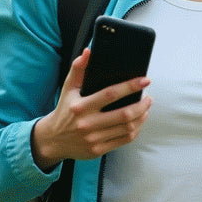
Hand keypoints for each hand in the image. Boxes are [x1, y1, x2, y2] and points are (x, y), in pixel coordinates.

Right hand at [30, 48, 151, 170]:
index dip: (130, 86)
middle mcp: (87, 124)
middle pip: (124, 114)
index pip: (111, 94)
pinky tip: (138, 121)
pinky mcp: (98, 150)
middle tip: (149, 98)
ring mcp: (93, 139)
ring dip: (141, 117)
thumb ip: (78, 69)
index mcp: (81, 106)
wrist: (52, 139)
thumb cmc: (64, 110)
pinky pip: (124, 140)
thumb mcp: (68, 88)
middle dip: (142, 105)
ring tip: (146, 108)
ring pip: (127, 128)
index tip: (145, 80)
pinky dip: (136, 130)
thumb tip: (88, 52)